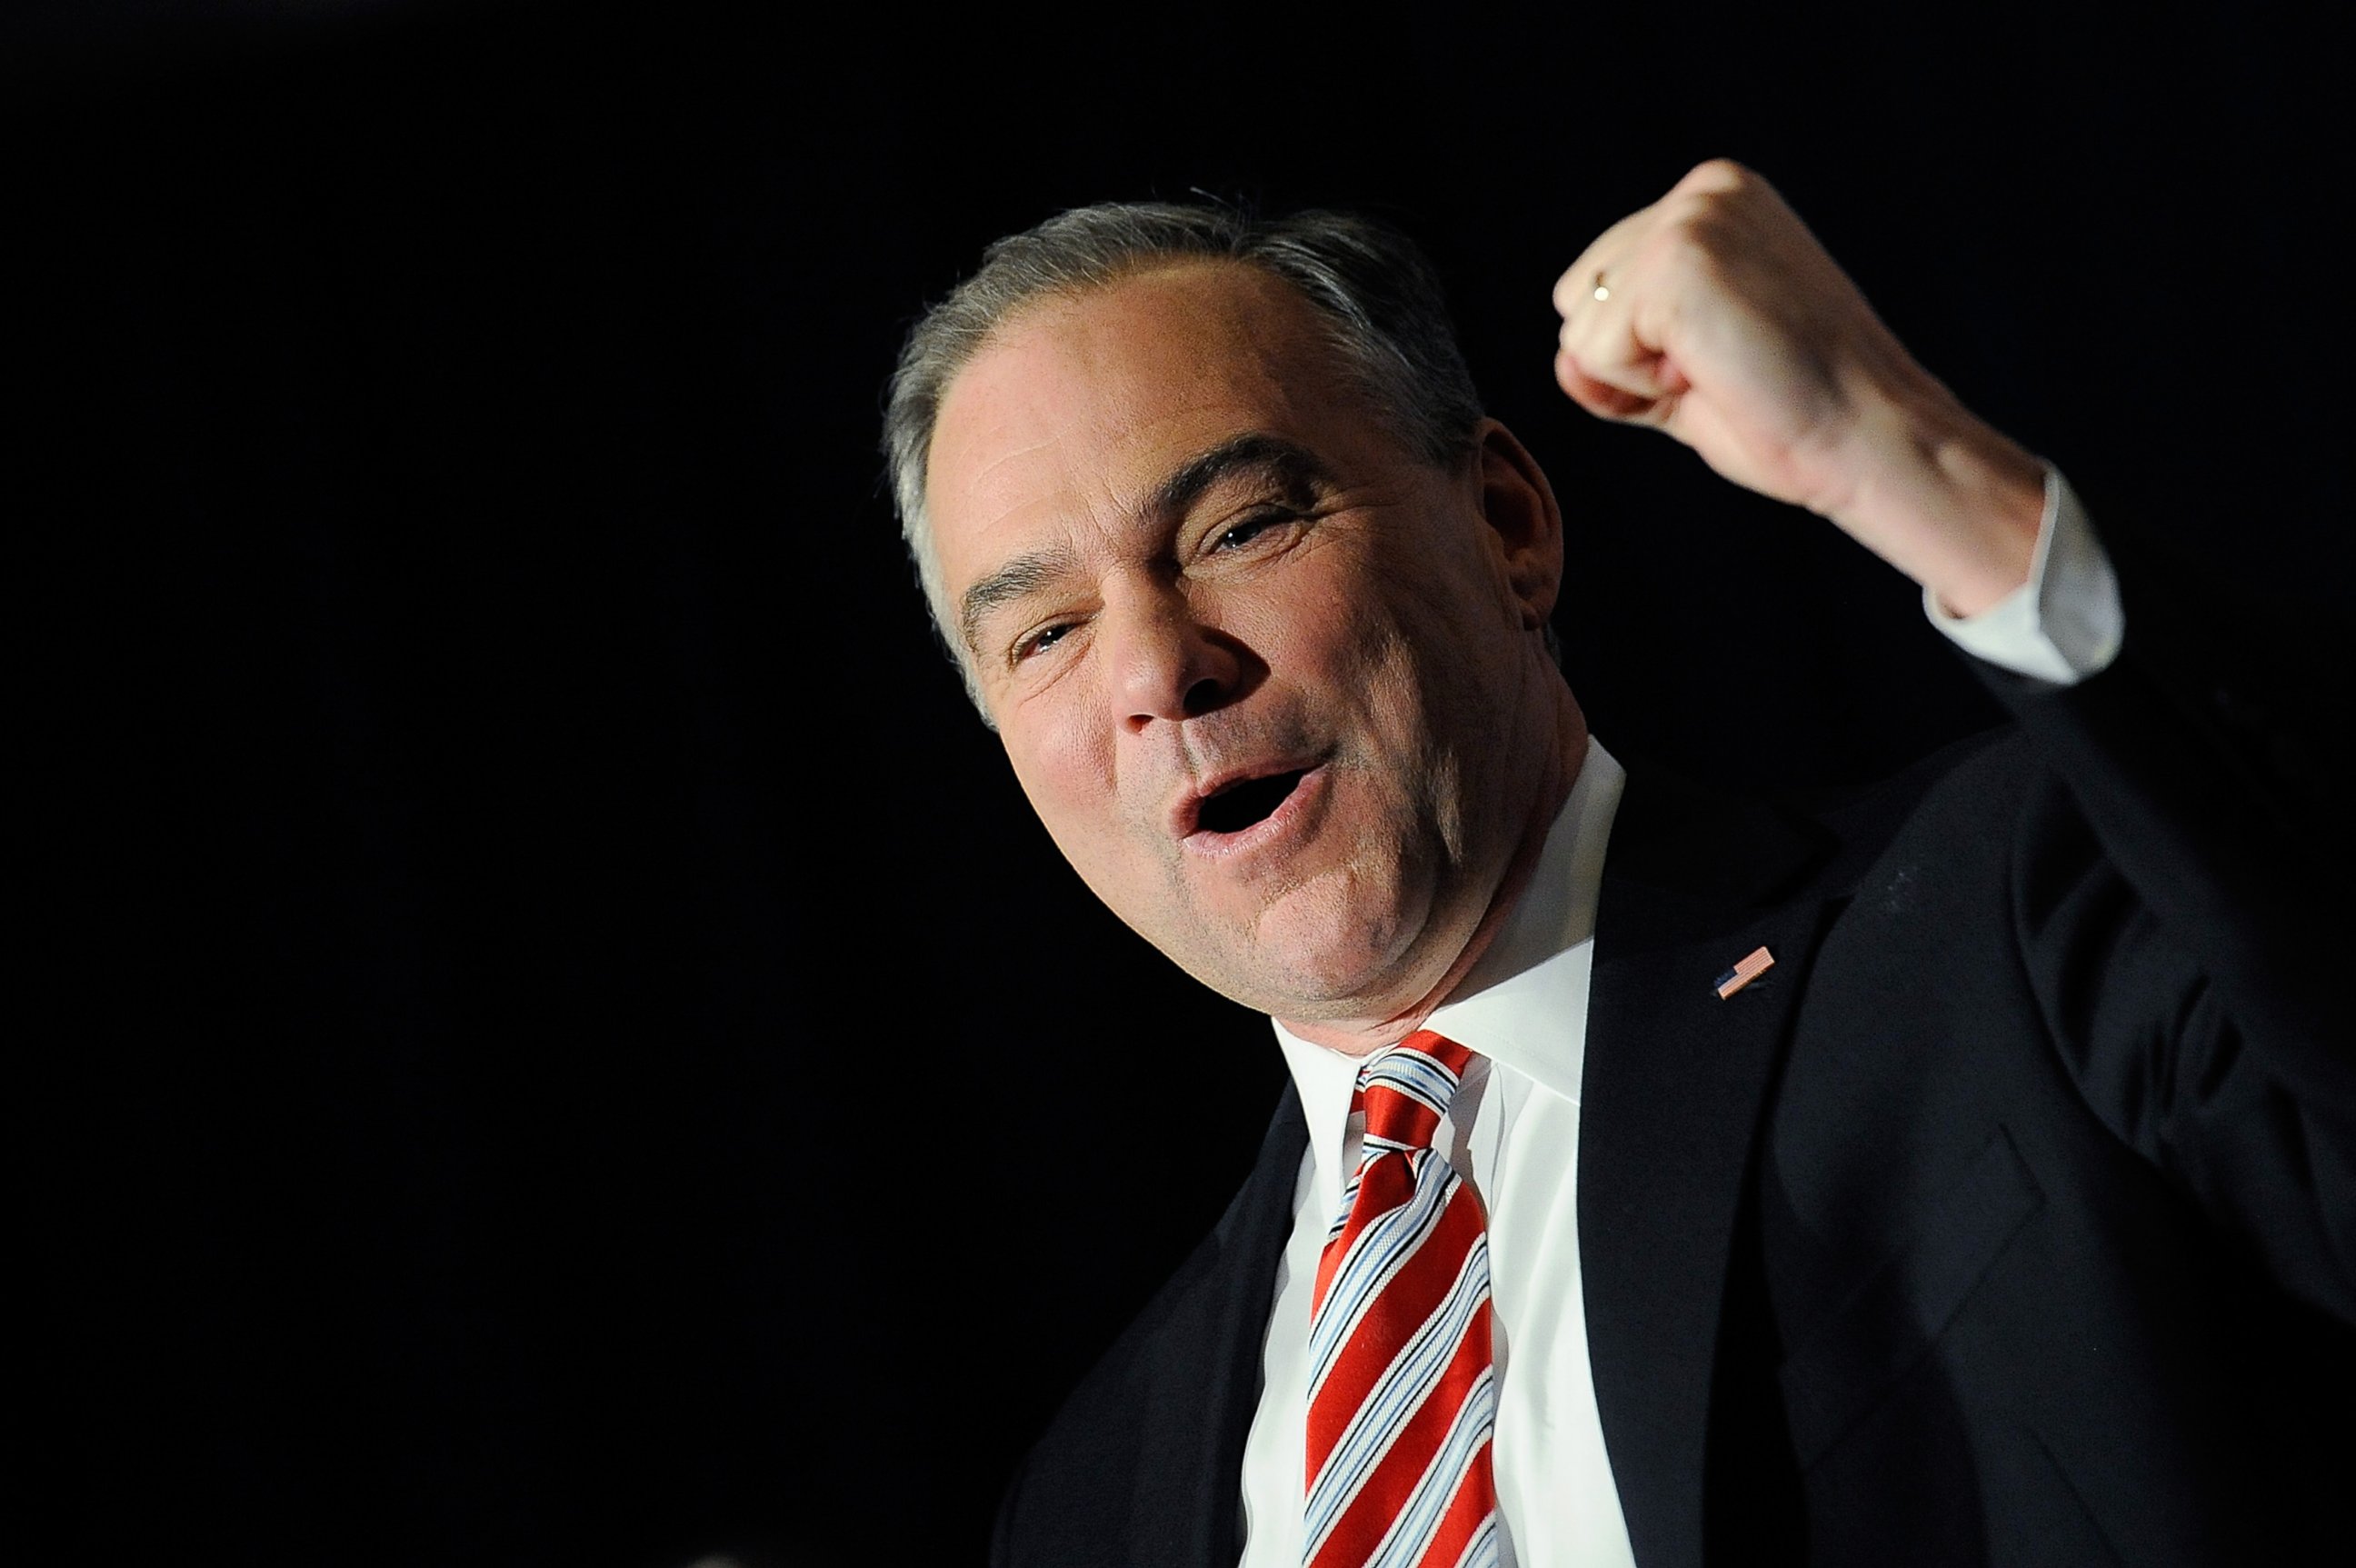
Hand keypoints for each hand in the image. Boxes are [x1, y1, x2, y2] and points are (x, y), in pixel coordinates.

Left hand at [1552, 160, 2047, 616]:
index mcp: (1715, 200)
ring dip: (1640, 376)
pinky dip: (1642, 388)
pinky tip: (1717, 374)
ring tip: (1728, 369)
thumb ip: (1616, 355)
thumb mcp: (1683, 372)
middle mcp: (1704, 190)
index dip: (1642, 352)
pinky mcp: (1676, 260)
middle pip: (1578, 298)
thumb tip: (1563, 358)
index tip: (1728, 359)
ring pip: (1580, 329)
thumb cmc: (1791, 413)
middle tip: (1729, 369)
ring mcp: (1691, 218)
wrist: (1867, 439)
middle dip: (1635, 359)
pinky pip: (1591, 352)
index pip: (1600, 284)